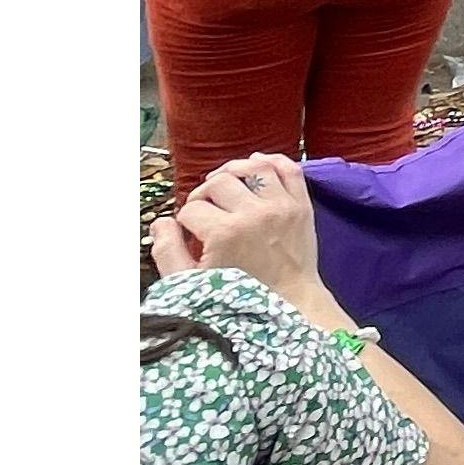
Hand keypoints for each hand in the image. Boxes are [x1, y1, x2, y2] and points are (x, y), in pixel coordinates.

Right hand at [151, 152, 324, 299]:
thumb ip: (168, 251)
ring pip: (253, 167)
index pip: (191, 209)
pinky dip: (271, 161)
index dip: (183, 220)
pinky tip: (255, 165)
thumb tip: (161, 223)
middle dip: (203, 194)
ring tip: (223, 184)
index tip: (190, 233)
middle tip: (202, 210)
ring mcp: (282, 207)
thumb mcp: (191, 283)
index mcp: (226, 233)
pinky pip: (289, 169)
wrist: (290, 303)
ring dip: (233, 170)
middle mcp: (255, 214)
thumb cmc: (240, 298)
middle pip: (218, 183)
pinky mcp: (301, 206)